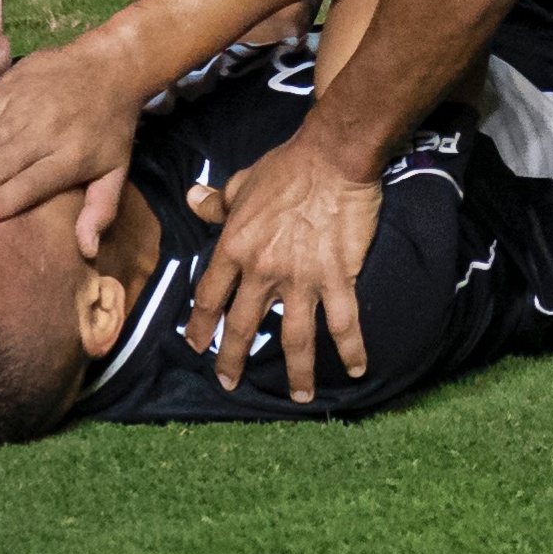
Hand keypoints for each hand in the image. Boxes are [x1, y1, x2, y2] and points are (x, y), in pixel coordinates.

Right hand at [0, 40, 138, 230]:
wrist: (110, 64)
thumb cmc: (111, 127)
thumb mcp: (117, 170)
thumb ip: (101, 210)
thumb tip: (87, 251)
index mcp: (70, 155)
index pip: (31, 183)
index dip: (0, 201)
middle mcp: (44, 131)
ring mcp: (24, 106)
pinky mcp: (9, 87)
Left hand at [184, 130, 381, 401]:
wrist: (332, 157)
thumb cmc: (288, 166)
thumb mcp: (243, 183)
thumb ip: (219, 201)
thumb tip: (194, 199)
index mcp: (235, 246)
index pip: (209, 295)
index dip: (200, 324)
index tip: (197, 345)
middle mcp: (263, 270)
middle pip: (242, 325)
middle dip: (233, 359)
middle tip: (229, 382)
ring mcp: (301, 278)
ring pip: (294, 337)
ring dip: (297, 371)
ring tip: (300, 396)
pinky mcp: (337, 276)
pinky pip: (343, 321)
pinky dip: (351, 349)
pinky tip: (358, 369)